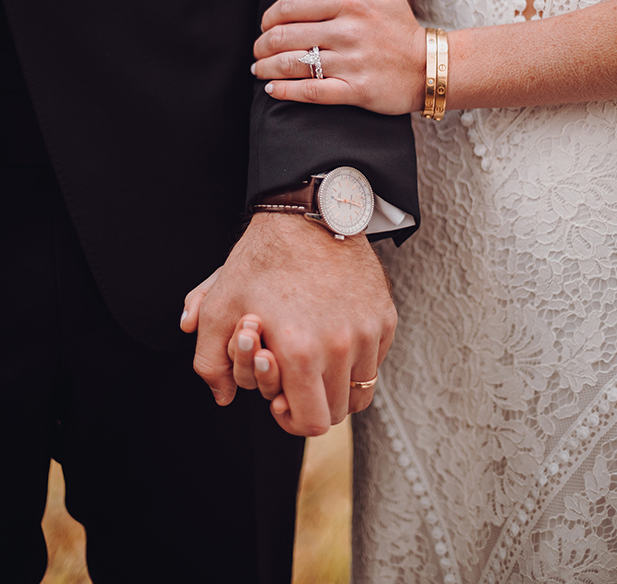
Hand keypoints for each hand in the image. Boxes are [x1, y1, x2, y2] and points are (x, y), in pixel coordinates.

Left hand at [180, 212, 395, 435]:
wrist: (307, 214)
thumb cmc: (261, 260)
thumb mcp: (218, 306)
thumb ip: (210, 362)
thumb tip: (223, 396)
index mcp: (301, 352)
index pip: (310, 424)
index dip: (291, 418)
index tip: (282, 399)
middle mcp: (342, 346)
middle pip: (336, 412)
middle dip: (312, 402)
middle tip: (294, 375)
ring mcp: (368, 331)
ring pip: (359, 390)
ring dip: (336, 383)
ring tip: (315, 357)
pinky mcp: (385, 316)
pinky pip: (374, 360)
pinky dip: (356, 359)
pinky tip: (333, 333)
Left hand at [252, 0, 425, 114]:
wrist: (432, 67)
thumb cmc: (402, 28)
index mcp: (351, 3)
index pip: (293, 5)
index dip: (270, 16)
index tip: (265, 25)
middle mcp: (349, 31)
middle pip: (286, 35)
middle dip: (262, 44)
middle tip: (257, 50)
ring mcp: (352, 62)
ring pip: (293, 64)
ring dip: (266, 67)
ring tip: (258, 70)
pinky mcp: (356, 91)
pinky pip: (311, 91)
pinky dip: (285, 91)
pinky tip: (272, 90)